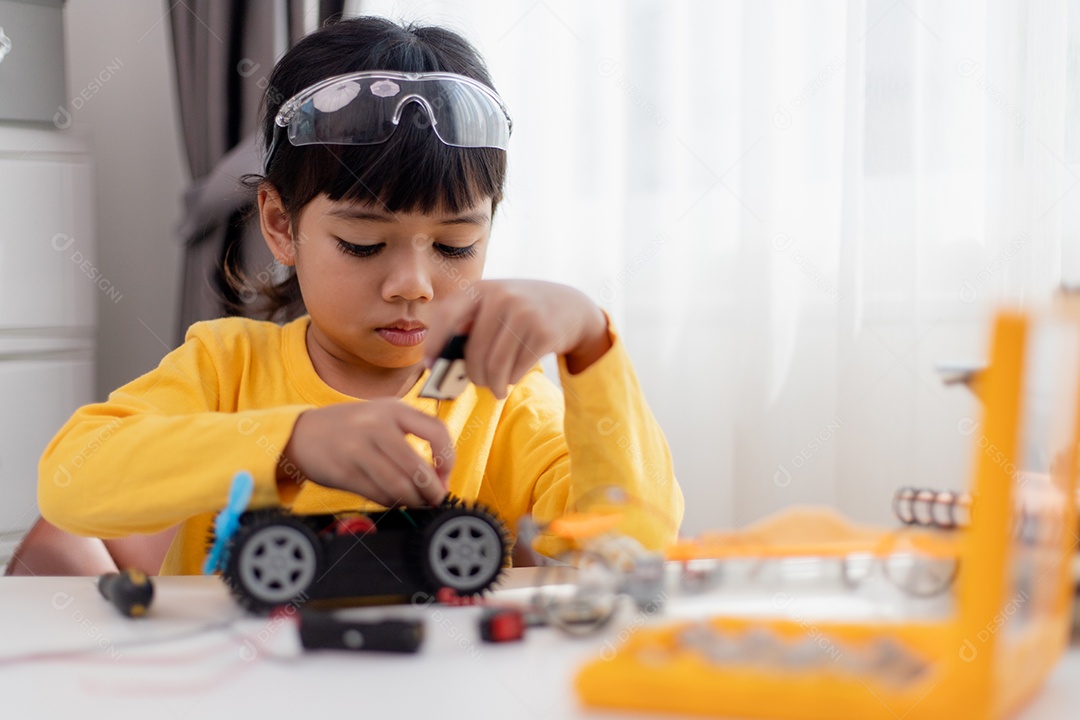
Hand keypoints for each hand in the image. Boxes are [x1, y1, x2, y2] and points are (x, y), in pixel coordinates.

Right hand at [280, 400, 451, 506]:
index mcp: (394, 408)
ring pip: (400, 486)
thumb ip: (411, 434)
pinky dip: (393, 503)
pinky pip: (379, 495)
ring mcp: (359, 448)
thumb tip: (439, 474)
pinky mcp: (345, 471)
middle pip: (418, 468)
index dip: (448, 459)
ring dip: (414, 501)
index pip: (437, 431)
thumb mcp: (381, 415)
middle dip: (433, 490)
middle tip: (435, 498)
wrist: (302, 433)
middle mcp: (377, 425)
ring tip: (416, 502)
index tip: (445, 474)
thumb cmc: (350, 427)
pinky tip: (394, 500)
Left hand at [424, 280, 611, 398]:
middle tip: (477, 384)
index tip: (431, 365)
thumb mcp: (495, 303)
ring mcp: (524, 313)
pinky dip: (511, 380)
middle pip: (474, 352)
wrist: (571, 306)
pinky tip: (513, 377)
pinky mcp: (543, 332)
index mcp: (481, 288)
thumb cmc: (522, 311)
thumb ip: (469, 323)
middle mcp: (501, 297)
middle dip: (473, 376)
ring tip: (495, 388)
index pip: (446, 315)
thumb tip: (441, 362)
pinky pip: (516, 370)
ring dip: (492, 384)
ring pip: (495, 366)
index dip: (434, 343)